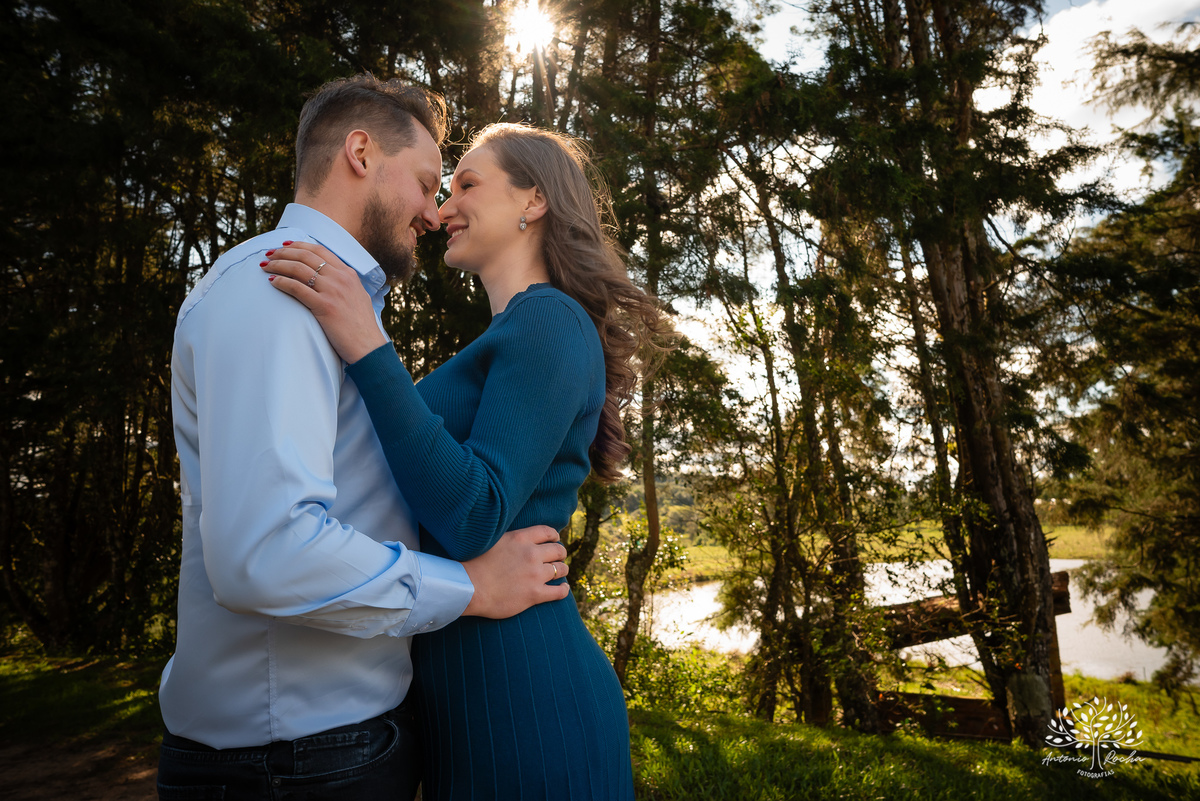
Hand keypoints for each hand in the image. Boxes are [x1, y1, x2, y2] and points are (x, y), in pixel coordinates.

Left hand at [262, 241, 388, 363]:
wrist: (367, 345)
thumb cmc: (361, 325)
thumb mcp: (358, 295)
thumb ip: (345, 282)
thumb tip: (330, 275)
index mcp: (348, 273)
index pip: (320, 250)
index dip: (299, 245)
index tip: (284, 246)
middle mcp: (340, 278)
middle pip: (305, 256)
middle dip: (283, 252)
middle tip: (269, 254)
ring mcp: (332, 291)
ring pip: (298, 269)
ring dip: (278, 265)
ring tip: (265, 266)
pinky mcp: (324, 306)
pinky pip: (297, 288)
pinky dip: (282, 282)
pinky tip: (272, 282)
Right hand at [462, 525, 569, 617]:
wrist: (467, 588)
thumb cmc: (472, 564)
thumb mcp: (492, 541)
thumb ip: (508, 539)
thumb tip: (515, 538)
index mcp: (520, 538)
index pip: (547, 532)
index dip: (554, 536)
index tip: (555, 540)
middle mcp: (531, 554)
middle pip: (558, 550)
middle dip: (560, 553)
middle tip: (558, 558)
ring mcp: (535, 574)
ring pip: (561, 569)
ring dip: (562, 570)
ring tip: (560, 573)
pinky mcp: (535, 594)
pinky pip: (559, 592)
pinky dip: (563, 589)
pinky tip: (563, 589)